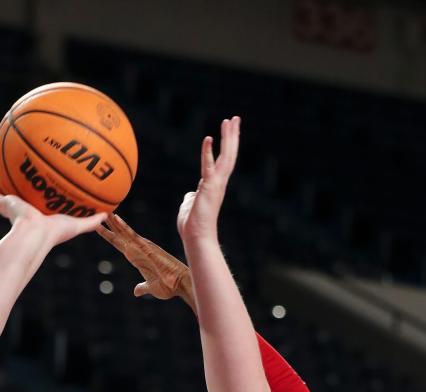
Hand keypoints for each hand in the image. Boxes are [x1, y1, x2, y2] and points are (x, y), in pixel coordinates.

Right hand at [0, 180, 106, 244]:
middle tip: (25, 179)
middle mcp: (24, 213)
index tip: (44, 191)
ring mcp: (12, 209)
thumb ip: (91, 221)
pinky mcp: (3, 204)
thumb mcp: (76, 226)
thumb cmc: (54, 233)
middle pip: (20, 201)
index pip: (38, 208)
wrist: (34, 234)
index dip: (39, 200)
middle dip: (21, 192)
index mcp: (39, 217)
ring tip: (6, 173)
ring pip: (5, 197)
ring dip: (5, 186)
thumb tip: (107, 216)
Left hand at [96, 215, 194, 307]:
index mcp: (138, 258)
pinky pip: (133, 235)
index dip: (110, 237)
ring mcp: (143, 247)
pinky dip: (124, 227)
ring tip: (103, 211)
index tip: (99, 228)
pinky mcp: (147, 248)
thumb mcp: (151, 288)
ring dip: (114, 222)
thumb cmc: (169, 286)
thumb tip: (136, 291)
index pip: (121, 245)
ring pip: (124, 232)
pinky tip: (116, 219)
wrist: (180, 284)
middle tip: (97, 213)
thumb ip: (143, 287)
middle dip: (109, 226)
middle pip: (120, 236)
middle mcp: (139, 250)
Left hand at [176, 116, 239, 245]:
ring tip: (229, 121)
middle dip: (232, 136)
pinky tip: (208, 138)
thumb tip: (190, 195)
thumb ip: (191, 197)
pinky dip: (207, 153)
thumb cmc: (192, 226)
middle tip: (235, 118)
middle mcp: (219, 183)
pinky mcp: (208, 188)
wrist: (196, 238)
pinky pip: (208, 167)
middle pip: (229, 154)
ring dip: (228, 138)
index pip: (223, 161)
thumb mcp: (190, 206)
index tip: (229, 130)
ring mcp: (215, 185)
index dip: (227, 145)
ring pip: (225, 157)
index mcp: (215, 185)